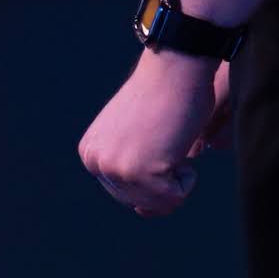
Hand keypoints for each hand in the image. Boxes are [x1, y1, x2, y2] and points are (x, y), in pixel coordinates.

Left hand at [78, 48, 232, 213]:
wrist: (176, 66)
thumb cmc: (166, 96)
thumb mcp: (134, 135)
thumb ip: (131, 167)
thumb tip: (140, 211)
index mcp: (91, 153)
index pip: (127, 193)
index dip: (154, 172)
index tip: (158, 137)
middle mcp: (95, 161)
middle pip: (140, 202)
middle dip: (164, 178)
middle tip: (167, 138)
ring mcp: (114, 167)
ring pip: (158, 203)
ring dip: (177, 177)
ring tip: (171, 140)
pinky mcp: (138, 171)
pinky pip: (174, 198)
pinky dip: (187, 177)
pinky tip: (178, 143)